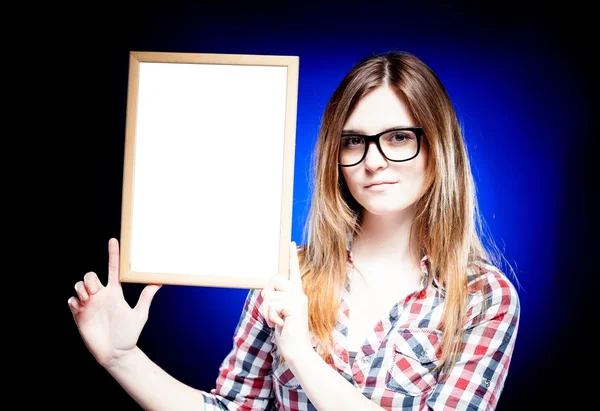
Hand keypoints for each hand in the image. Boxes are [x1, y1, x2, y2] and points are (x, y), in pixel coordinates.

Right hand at [68, 238, 160, 367]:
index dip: (113, 254)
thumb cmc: (129, 335)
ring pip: (79, 285)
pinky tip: (81, 308)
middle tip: (96, 292)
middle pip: (90, 275)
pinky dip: (75, 301)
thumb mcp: (140, 315)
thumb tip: (158, 283)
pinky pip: (71, 301)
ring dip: (82, 289)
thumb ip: (146, 298)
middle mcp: (101, 295)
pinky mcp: (79, 315)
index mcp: (115, 292)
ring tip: (88, 300)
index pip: (113, 268)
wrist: (116, 353)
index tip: (113, 240)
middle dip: (90, 279)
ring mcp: (90, 305)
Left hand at [260, 241, 310, 361]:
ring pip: (270, 295)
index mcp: (296, 294)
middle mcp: (299, 293)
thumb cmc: (287, 334)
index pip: (293, 272)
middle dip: (266, 294)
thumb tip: (267, 292)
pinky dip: (270, 317)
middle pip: (275, 279)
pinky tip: (280, 325)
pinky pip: (271, 305)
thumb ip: (276, 301)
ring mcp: (298, 299)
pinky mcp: (294, 306)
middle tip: (272, 312)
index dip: (292, 257)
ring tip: (277, 322)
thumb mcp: (279, 314)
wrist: (297, 351)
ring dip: (267, 311)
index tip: (291, 242)